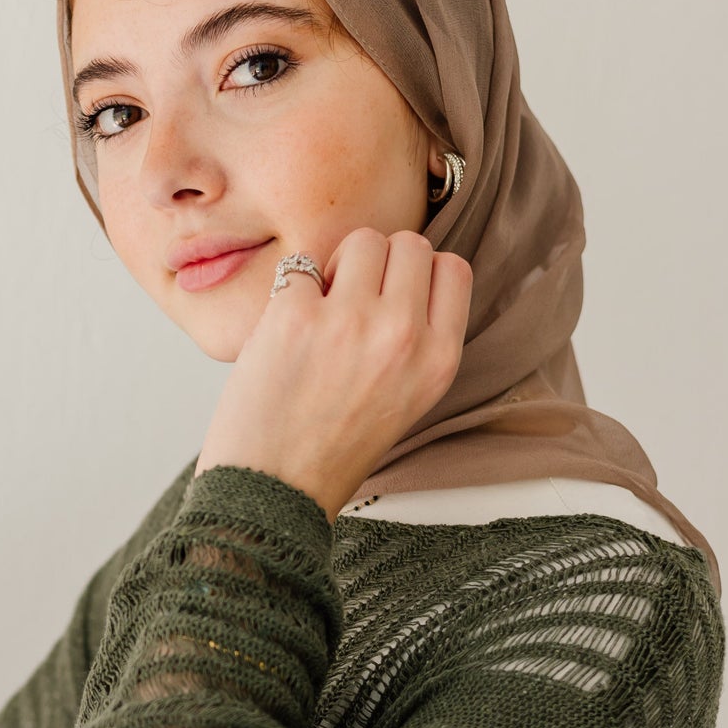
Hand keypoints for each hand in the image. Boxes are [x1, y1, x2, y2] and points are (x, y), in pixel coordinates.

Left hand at [193, 228, 472, 521]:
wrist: (273, 487)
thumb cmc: (332, 448)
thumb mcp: (406, 399)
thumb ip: (416, 339)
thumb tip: (401, 275)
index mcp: (438, 360)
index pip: (453, 269)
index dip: (418, 273)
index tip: (392, 295)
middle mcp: (403, 336)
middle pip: (410, 244)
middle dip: (379, 263)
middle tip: (351, 304)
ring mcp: (350, 321)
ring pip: (362, 240)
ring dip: (339, 264)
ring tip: (321, 310)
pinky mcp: (296, 315)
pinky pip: (301, 264)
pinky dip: (290, 289)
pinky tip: (286, 328)